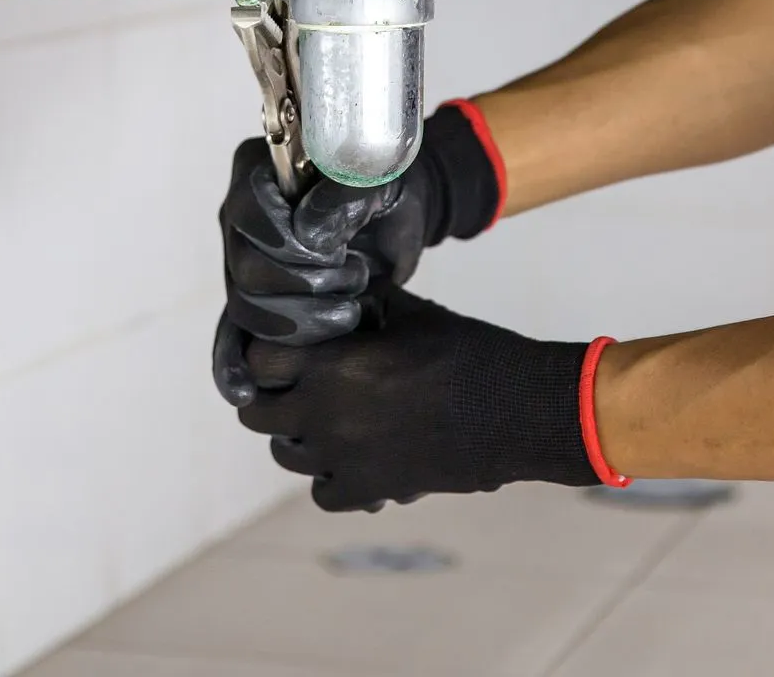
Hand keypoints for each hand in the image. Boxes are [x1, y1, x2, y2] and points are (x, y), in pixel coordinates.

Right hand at [212, 139, 430, 405]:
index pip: (249, 213)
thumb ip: (346, 193)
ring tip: (350, 310)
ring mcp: (242, 263)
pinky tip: (244, 392)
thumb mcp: (378, 176)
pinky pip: (230, 339)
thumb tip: (309, 236)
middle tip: (355, 277)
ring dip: (303, 322)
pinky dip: (232, 367)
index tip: (335, 250)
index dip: (289, 242)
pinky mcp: (257, 302)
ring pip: (247, 311)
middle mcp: (238, 219)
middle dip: (306, 287)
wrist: (393, 214)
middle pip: (246, 271)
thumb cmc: (383, 184)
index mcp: (256, 172)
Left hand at [237, 284, 599, 510]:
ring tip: (326, 421)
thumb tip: (341, 280)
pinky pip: (323, 493)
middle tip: (296, 388)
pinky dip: (331, 479)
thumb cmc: (466, 352)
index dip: (265, 357)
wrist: (518, 409)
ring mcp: (344, 457)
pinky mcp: (370, 489)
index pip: (256, 364)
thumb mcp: (410, 312)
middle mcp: (324, 413)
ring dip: (298, 438)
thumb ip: (365, 302)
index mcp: (328, 363)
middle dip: (271, 399)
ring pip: (285, 455)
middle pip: (257, 415)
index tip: (280, 353)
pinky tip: (352, 459)